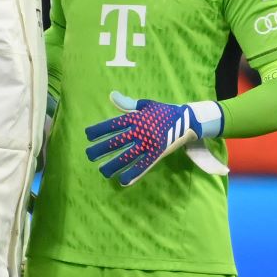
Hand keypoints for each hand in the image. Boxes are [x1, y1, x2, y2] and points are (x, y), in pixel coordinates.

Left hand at [85, 91, 222, 185]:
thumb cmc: (164, 112)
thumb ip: (128, 104)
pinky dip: (134, 174)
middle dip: (102, 149)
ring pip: (128, 156)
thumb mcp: (146, 105)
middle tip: (89, 155)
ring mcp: (149, 143)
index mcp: (137, 118)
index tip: (88, 135)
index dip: (100, 130)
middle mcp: (141, 131)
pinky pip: (144, 166)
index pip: (114, 125)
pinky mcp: (158, 153)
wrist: (188, 119)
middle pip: (117, 142)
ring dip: (114, 164)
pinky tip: (123, 181)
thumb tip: (112, 95)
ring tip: (102, 171)